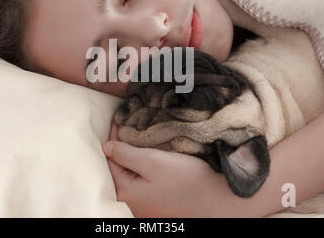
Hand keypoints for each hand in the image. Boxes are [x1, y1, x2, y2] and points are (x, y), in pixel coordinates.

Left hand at [103, 123, 224, 216]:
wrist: (218, 201)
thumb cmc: (186, 181)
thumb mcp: (152, 162)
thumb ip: (126, 154)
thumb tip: (106, 147)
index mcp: (126, 192)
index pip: (111, 159)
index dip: (114, 136)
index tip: (118, 118)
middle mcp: (132, 202)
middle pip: (120, 168)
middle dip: (123, 146)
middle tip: (127, 125)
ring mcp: (145, 205)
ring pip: (132, 174)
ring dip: (134, 156)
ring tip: (138, 138)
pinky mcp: (158, 203)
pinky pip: (143, 182)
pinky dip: (144, 167)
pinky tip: (151, 156)